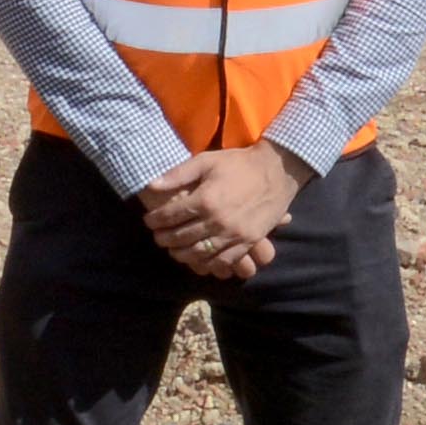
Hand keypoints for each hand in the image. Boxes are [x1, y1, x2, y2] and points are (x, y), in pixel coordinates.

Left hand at [136, 142, 302, 280]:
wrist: (277, 171)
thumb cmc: (239, 163)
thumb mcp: (206, 161)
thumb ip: (178, 174)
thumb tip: (151, 185)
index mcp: (205, 199)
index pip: (170, 216)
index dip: (155, 219)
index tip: (149, 220)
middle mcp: (217, 221)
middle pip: (181, 237)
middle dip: (164, 238)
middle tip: (157, 236)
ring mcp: (233, 234)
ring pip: (198, 253)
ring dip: (180, 254)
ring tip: (173, 249)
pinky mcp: (247, 242)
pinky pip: (222, 261)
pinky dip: (206, 264)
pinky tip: (198, 260)